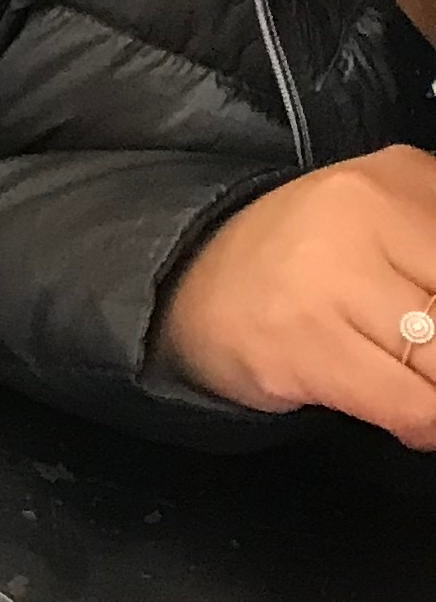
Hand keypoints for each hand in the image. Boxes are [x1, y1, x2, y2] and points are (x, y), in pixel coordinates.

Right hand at [158, 145, 435, 445]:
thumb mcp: (395, 224)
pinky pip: (412, 407)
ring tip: (420, 381)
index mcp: (397, 178)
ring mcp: (324, 280)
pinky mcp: (299, 345)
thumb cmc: (313, 261)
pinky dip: (425, 423)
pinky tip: (408, 412)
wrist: (191, 282)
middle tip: (428, 352)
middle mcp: (359, 216)